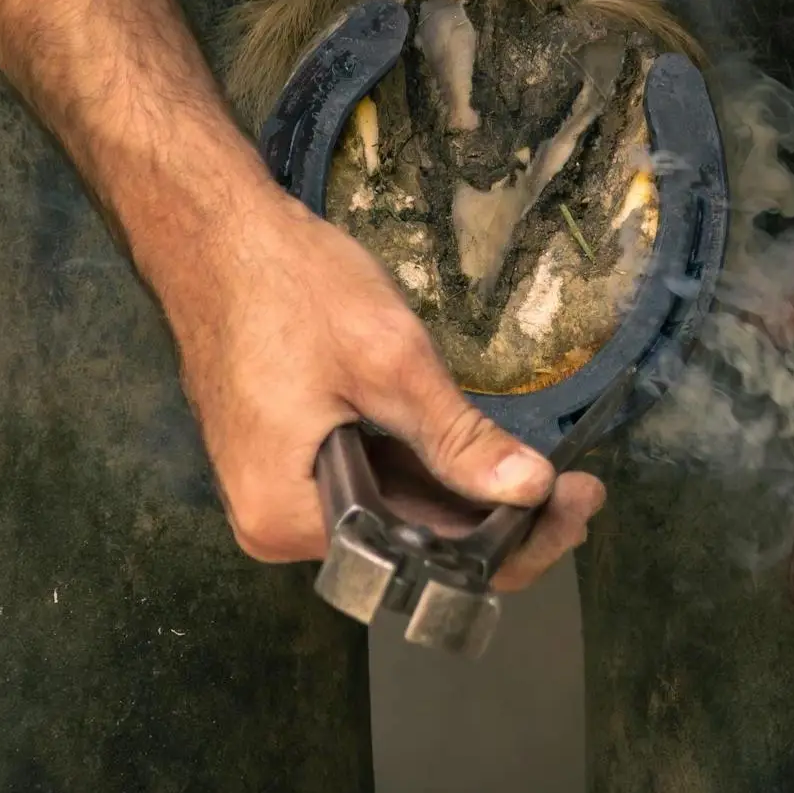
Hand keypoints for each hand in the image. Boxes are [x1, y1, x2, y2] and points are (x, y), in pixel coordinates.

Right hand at [153, 180, 604, 591]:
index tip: (578, 500)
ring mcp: (281, 491)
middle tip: (580, 484)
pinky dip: (426, 467)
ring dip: (467, 491)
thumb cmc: (289, 286)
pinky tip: (481, 448)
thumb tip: (532, 490)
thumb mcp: (387, 360)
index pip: (423, 561)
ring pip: (396, 511)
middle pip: (411, 543)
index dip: (513, 541)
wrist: (213, 231)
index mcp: (289, 518)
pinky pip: (371, 480)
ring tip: (549, 472)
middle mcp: (278, 525)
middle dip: (498, 518)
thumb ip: (458, 436)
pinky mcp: (290, 457)